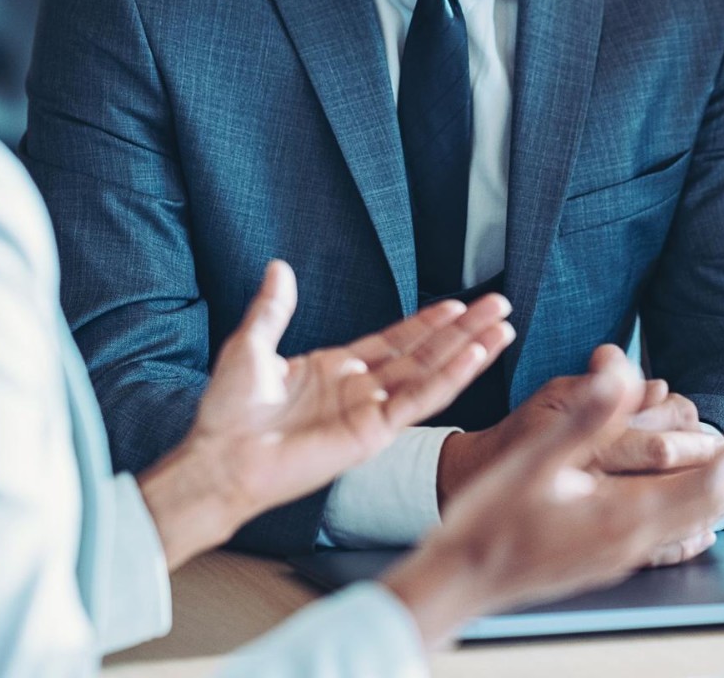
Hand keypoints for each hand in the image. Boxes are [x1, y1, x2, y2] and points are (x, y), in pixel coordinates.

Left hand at [139, 261, 513, 568]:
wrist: (220, 457)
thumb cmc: (228, 413)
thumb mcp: (251, 345)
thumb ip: (273, 308)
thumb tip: (279, 267)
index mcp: (336, 370)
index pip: (394, 341)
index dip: (427, 323)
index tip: (457, 304)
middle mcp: (360, 390)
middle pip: (425, 354)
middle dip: (463, 330)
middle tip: (498, 305)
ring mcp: (370, 412)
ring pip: (431, 374)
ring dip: (469, 350)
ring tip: (502, 327)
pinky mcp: (372, 433)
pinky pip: (419, 401)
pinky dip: (450, 378)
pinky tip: (475, 357)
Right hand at [386, 358, 723, 648]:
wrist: (462, 579)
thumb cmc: (490, 519)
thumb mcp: (535, 458)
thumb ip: (586, 417)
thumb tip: (623, 370)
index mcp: (621, 515)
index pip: (706, 482)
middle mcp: (634, 541)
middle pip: (714, 501)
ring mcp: (625, 554)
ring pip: (697, 518)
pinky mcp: (611, 556)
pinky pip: (673, 533)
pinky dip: (698, 507)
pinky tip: (700, 504)